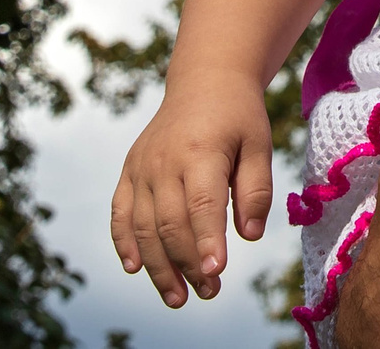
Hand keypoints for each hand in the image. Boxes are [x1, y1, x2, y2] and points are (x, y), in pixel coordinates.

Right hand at [110, 69, 272, 306]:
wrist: (205, 82)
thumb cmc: (238, 118)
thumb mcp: (259, 145)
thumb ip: (256, 190)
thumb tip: (249, 236)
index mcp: (201, 151)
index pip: (202, 204)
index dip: (207, 241)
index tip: (216, 272)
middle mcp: (165, 160)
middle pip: (170, 222)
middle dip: (187, 263)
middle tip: (208, 292)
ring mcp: (142, 166)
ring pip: (142, 225)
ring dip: (158, 266)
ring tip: (177, 297)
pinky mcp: (129, 171)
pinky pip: (120, 212)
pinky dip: (124, 243)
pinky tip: (135, 269)